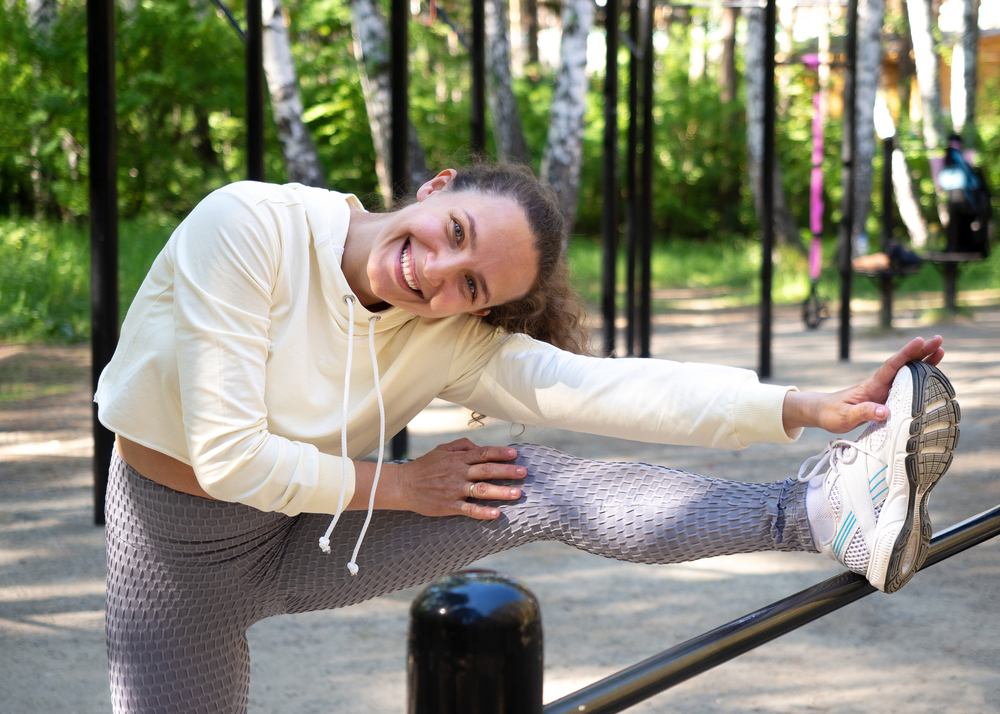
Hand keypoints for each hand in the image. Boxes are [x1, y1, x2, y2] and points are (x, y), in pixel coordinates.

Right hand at [354, 438, 525, 519]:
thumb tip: (479, 446)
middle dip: (507, 471)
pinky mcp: (449, 506)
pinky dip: (483, 512)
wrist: (403, 485)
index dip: (500, 453)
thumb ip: (461, 446)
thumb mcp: (441, 450)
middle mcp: (458, 472)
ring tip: (518, 494)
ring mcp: (454, 490)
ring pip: (481, 490)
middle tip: (524, 473)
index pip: (483, 453)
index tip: (515, 454)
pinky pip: (468, 509)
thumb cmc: (424, 467)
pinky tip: (496, 514)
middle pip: (486, 470)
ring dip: (501, 492)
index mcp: (457, 458)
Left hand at [783, 335, 944, 433]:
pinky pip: (906, 386)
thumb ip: (863, 413)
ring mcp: (884, 389)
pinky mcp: (885, 397)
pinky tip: (931, 377)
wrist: (822, 412)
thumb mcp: (844, 416)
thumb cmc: (831, 413)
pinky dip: (920, 379)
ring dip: (924, 362)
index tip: (920, 341)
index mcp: (871, 385)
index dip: (906, 353)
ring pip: (907, 373)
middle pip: (904, 364)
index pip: (891, 365)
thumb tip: (884, 411)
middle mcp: (880, 384)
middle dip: (921, 352)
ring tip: (940, 351)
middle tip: (939, 340)